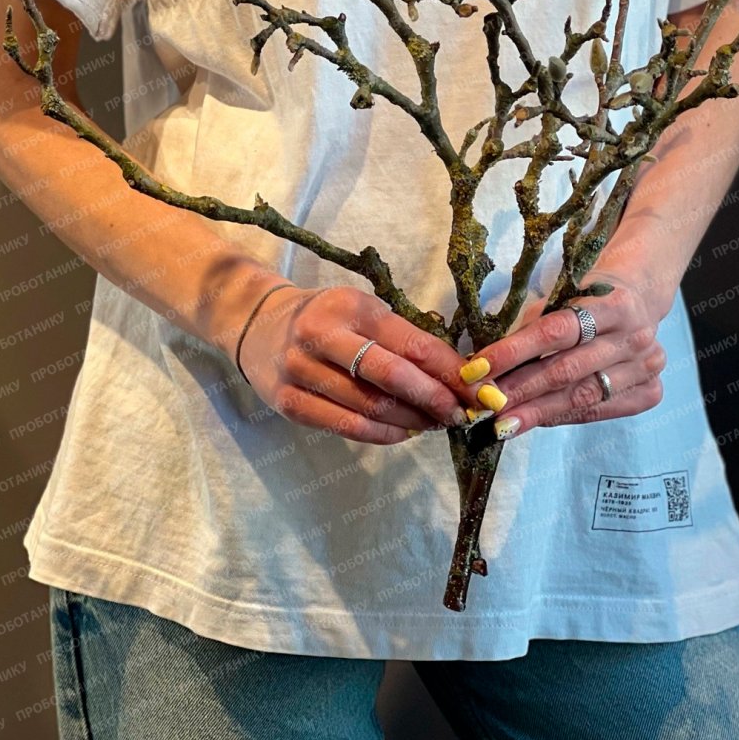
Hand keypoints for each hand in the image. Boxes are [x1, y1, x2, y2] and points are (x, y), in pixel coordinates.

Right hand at [237, 284, 477, 445]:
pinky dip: (382, 434)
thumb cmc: (327, 317)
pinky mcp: (289, 402)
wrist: (259, 325)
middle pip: (392, 377)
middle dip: (435, 400)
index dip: (450, 372)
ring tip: (436, 424)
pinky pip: (345, 426)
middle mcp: (322, 335)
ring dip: (412, 421)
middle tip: (463, 414)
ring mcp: (301, 371)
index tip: (479, 390)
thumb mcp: (363, 310)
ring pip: (370, 407)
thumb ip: (404, 336)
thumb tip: (460, 373)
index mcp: (351, 306)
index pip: (412, 343)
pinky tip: (403, 432)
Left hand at [459, 267, 667, 438]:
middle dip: (520, 389)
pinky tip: (534, 420)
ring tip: (502, 423)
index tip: (478, 369)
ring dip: (536, 411)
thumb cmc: (589, 295)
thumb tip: (487, 362)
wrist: (639, 299)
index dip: (514, 352)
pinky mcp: (649, 392)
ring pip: (580, 397)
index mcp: (614, 304)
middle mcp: (636, 337)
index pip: (555, 331)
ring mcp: (646, 368)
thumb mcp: (563, 294)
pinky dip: (562, 416)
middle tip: (485, 405)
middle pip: (566, 370)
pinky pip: (596, 411)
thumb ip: (533, 324)